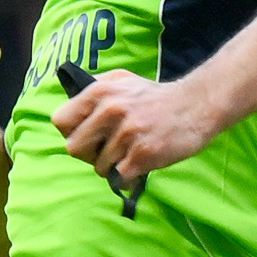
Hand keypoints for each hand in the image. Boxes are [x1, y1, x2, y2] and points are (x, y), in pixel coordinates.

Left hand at [51, 69, 216, 182]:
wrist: (196, 105)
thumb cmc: (155, 97)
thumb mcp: (122, 80)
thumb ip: (95, 89)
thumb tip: (70, 102)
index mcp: (101, 92)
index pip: (60, 121)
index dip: (71, 132)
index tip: (86, 135)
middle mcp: (111, 111)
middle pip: (74, 148)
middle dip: (88, 154)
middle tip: (106, 150)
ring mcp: (127, 134)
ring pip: (99, 166)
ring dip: (113, 166)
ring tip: (130, 152)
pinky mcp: (143, 154)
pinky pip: (120, 177)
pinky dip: (128, 176)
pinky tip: (139, 164)